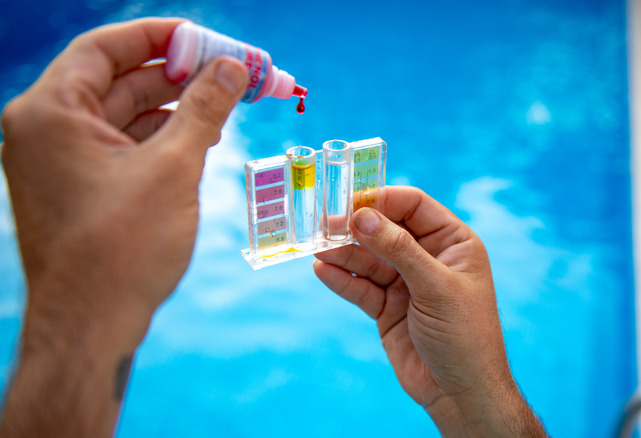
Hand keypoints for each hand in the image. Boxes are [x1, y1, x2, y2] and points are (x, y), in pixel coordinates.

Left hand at [0, 18, 246, 436]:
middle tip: (232, 71)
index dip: (162, 37)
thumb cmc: (121, 251)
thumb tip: (232, 68)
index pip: (106, 48)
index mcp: (50, 113)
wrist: (90, 328)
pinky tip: (199, 138)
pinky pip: (120, 145)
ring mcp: (58, 161)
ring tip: (226, 105)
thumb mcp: (173, 168)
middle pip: (118, 79)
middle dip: (179, 74)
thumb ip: (204, 109)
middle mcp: (45, 130)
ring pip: (123, 114)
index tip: (208, 38)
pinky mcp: (77, 187)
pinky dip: (159, 137)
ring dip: (174, 106)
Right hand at [314, 186, 545, 436]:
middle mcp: (429, 258)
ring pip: (369, 260)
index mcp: (453, 243)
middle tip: (325, 226)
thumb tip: (362, 217)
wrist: (461, 393)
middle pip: (386, 231)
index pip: (414, 207)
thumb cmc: (465, 336)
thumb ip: (398, 250)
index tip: (352, 202)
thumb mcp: (435, 287)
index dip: (383, 200)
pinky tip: (323, 271)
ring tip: (318, 250)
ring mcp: (406, 283)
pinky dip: (343, 280)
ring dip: (344, 254)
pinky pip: (362, 288)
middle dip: (357, 228)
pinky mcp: (388, 308)